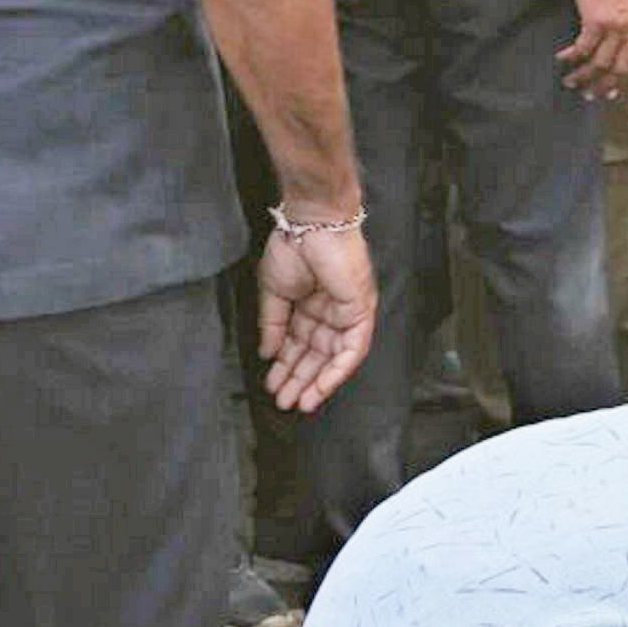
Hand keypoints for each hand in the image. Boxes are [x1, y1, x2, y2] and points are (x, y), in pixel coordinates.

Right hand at [253, 217, 379, 414]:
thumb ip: (272, 324)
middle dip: (298, 379)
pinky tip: (320, 387)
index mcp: (309, 306)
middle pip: (315, 355)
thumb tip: (267, 352)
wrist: (310, 225)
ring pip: (333, 357)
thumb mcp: (273, 292)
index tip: (271, 385)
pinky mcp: (360, 311)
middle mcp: (330, 312)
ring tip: (297, 401)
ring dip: (315, 381)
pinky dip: (338, 370)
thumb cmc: (292, 249)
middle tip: (282, 401)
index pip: (298, 344)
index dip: (285, 366)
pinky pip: (353, 349)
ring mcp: (347, 312)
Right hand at [560, 0, 627, 95]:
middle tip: (587, 96)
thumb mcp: (623, 2)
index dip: (621, 80)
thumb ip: (620, 23)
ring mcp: (616, 25)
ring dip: (582, 76)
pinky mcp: (596, 20)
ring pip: (600, 63)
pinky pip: (583, 48)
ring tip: (569, 82)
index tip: (610, 93)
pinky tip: (560, 60)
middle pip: (619, 68)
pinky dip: (571, 58)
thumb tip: (607, 44)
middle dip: (603, 85)